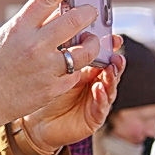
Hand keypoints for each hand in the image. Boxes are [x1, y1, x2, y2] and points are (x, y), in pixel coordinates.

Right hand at [0, 0, 111, 137]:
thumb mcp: (8, 36)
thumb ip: (34, 23)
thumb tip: (61, 9)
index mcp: (20, 27)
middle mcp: (34, 45)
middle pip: (75, 21)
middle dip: (89, 14)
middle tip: (91, 14)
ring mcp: (44, 68)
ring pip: (85, 51)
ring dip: (93, 44)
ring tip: (90, 42)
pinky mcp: (51, 89)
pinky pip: (77, 74)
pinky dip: (78, 69)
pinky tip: (72, 67)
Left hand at [20, 35, 121, 154]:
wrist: (39, 123)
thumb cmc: (47, 95)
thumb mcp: (59, 72)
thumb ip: (69, 56)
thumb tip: (71, 30)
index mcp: (90, 72)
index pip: (104, 57)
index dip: (111, 48)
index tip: (115, 39)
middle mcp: (96, 85)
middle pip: (112, 71)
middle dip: (115, 62)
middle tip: (116, 54)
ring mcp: (98, 101)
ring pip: (110, 88)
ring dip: (112, 78)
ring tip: (111, 68)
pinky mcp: (95, 117)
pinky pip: (101, 106)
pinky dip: (101, 97)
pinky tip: (98, 88)